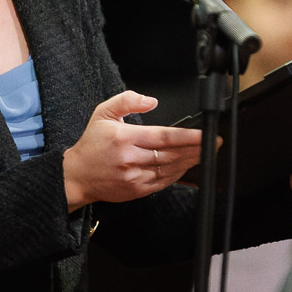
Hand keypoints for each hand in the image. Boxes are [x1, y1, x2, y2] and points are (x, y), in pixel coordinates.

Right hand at [62, 90, 202, 211]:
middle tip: (213, 143)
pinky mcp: (136, 190)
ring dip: (190, 161)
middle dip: (196, 149)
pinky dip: (177, 174)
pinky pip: (163, 182)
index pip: (163, 137)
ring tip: (205, 153)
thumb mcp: (103, 113)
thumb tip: (151, 100)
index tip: (204, 135)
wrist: (77, 175)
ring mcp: (134, 177)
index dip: (187, 137)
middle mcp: (130, 159)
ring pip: (170, 169)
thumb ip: (127, 101)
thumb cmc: (91, 144)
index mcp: (124, 138)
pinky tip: (186, 166)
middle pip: (171, 154)